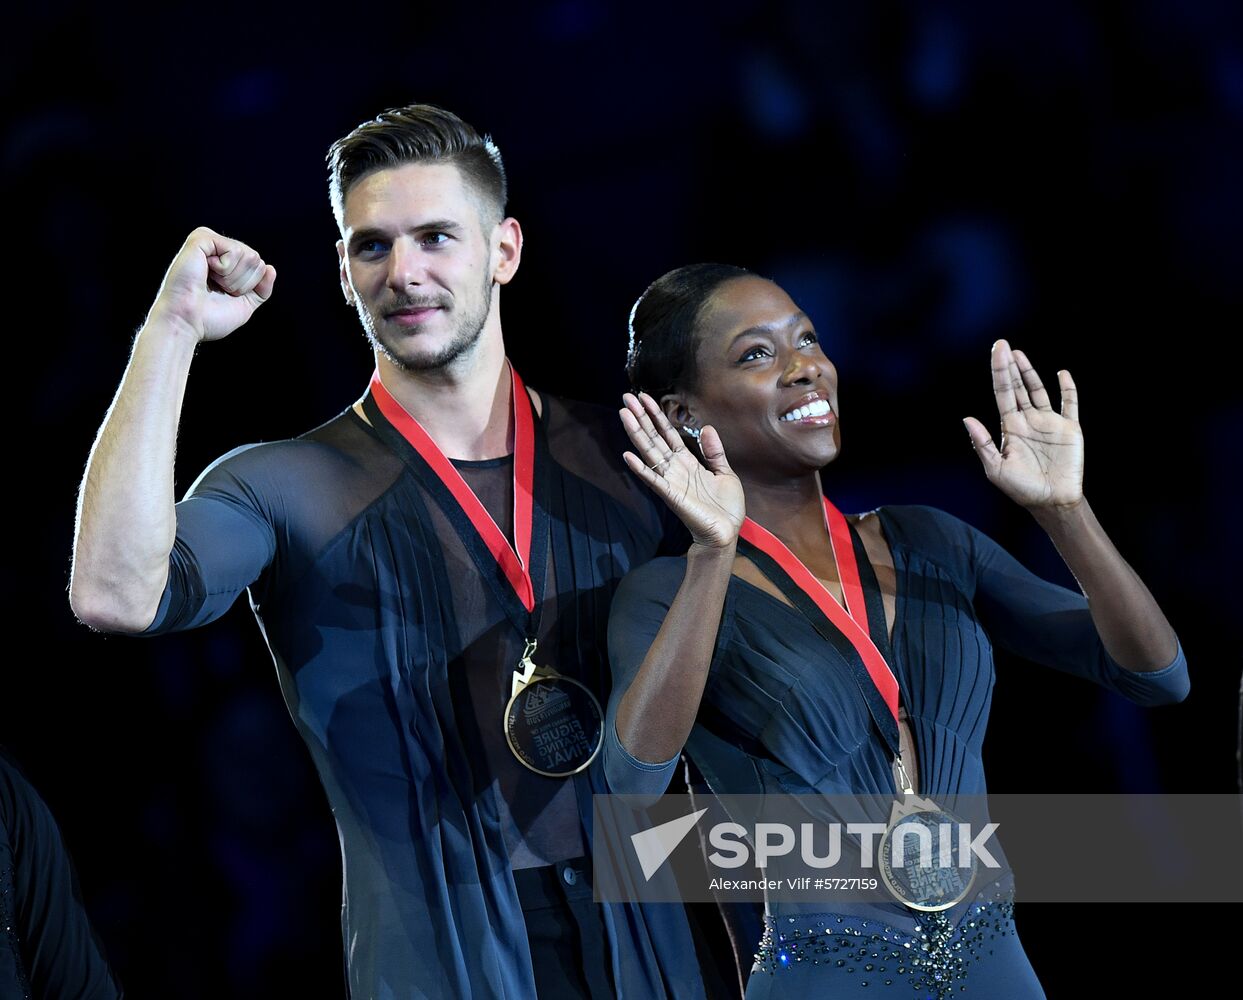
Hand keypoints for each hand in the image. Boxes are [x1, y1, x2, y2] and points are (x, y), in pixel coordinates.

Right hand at [146, 227, 276, 341]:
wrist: (186, 322)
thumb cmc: (208, 317)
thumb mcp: (244, 305)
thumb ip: (260, 288)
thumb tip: (270, 268)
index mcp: (225, 263)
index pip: (259, 267)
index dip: (248, 287)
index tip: (224, 295)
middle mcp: (216, 249)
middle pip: (256, 260)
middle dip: (242, 282)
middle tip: (216, 290)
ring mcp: (208, 242)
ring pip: (249, 255)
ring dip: (233, 278)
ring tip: (209, 282)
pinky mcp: (201, 238)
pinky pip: (234, 250)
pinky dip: (225, 268)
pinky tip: (205, 272)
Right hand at [619, 392, 744, 548]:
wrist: (726, 532)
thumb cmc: (725, 507)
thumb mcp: (724, 472)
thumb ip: (714, 451)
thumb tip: (706, 427)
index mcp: (687, 462)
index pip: (667, 433)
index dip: (656, 415)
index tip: (645, 398)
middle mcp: (674, 468)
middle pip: (654, 437)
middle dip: (641, 417)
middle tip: (626, 398)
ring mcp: (670, 481)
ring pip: (650, 452)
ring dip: (636, 433)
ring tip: (624, 415)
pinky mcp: (671, 496)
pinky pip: (653, 480)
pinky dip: (640, 469)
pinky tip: (627, 455)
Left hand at [963, 340, 1083, 510]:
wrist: (1052, 502)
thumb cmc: (1021, 489)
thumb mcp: (996, 468)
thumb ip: (982, 444)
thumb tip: (967, 419)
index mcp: (1010, 428)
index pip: (1003, 394)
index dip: (999, 372)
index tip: (996, 351)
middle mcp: (1028, 421)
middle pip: (1017, 387)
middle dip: (1009, 367)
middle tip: (1003, 345)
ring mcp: (1049, 423)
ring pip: (1038, 391)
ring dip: (1030, 373)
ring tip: (1019, 354)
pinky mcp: (1070, 428)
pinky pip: (1069, 403)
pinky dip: (1068, 388)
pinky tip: (1061, 373)